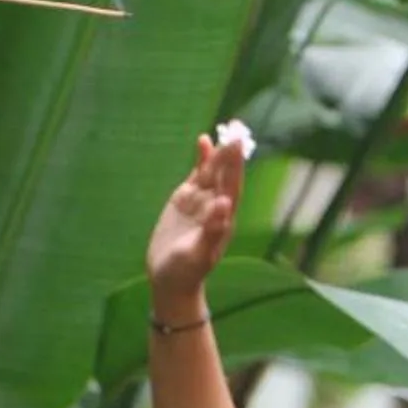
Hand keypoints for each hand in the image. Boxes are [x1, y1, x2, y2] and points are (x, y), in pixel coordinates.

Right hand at [146, 133, 244, 311]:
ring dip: (218, 151)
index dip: (235, 164)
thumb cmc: (186, 272)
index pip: (231, 185)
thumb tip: (226, 204)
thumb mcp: (198, 255)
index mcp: (223, 217)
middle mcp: (215, 205)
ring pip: (212, 171)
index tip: (238, 143)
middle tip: (236, 127)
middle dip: (230, 152)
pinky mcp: (184, 200)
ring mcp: (200, 201)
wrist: (169, 280)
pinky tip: (203, 141)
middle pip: (225, 173)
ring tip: (223, 129)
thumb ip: (212, 230)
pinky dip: (201, 159)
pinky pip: (196, 175)